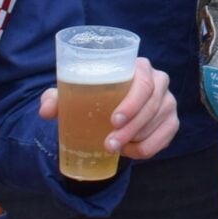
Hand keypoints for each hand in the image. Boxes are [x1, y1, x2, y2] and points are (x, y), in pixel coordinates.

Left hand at [37, 58, 178, 161]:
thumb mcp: (73, 94)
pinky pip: (165, 138)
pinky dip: (148, 148)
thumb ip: (57, 98)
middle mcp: (159, 80)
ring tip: (114, 148)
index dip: (132, 102)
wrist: (112, 106)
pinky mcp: (172, 121)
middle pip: (152, 105)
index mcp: (139, 67)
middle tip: (109, 144)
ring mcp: (168, 101)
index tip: (114, 120)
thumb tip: (46, 110)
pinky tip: (129, 151)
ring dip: (137, 140)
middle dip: (131, 128)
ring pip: (158, 123)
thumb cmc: (94, 95)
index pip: (143, 82)